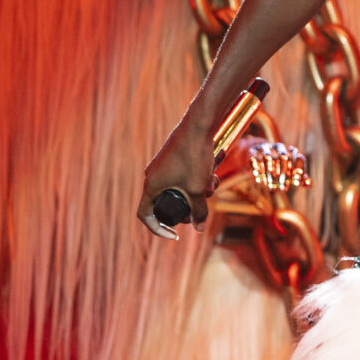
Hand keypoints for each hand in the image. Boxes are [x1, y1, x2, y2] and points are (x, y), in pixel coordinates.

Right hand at [137, 117, 215, 239]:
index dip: (158, 229)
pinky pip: (182, 178)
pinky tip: (213, 175)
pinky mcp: (174, 160)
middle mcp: (153, 177)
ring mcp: (162, 167)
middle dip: (186, 209)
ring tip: (212, 185)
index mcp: (151, 186)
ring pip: (178, 190)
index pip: (146, 216)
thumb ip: (199, 211)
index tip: (174, 235)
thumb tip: (200, 229)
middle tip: (200, 209)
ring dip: (196, 193)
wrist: (199, 125)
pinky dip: (196, 180)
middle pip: (165, 204)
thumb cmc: (194, 156)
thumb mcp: (198, 188)